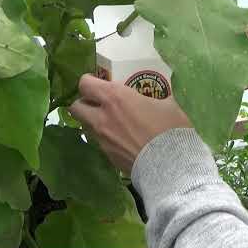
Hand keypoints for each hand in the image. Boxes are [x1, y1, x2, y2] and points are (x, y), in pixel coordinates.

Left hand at [69, 74, 190, 172]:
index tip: (99, 82)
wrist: (170, 165)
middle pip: (76, 107)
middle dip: (84, 103)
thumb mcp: (170, 104)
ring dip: (93, 121)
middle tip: (100, 103)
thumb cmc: (171, 129)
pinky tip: (123, 140)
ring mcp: (103, 139)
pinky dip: (106, 139)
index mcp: (115, 97)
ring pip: (85, 126)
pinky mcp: (108, 156)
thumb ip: (158, 97)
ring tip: (111, 123)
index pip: (85, 84)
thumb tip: (163, 95)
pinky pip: (100, 143)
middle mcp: (102, 117)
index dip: (89, 81)